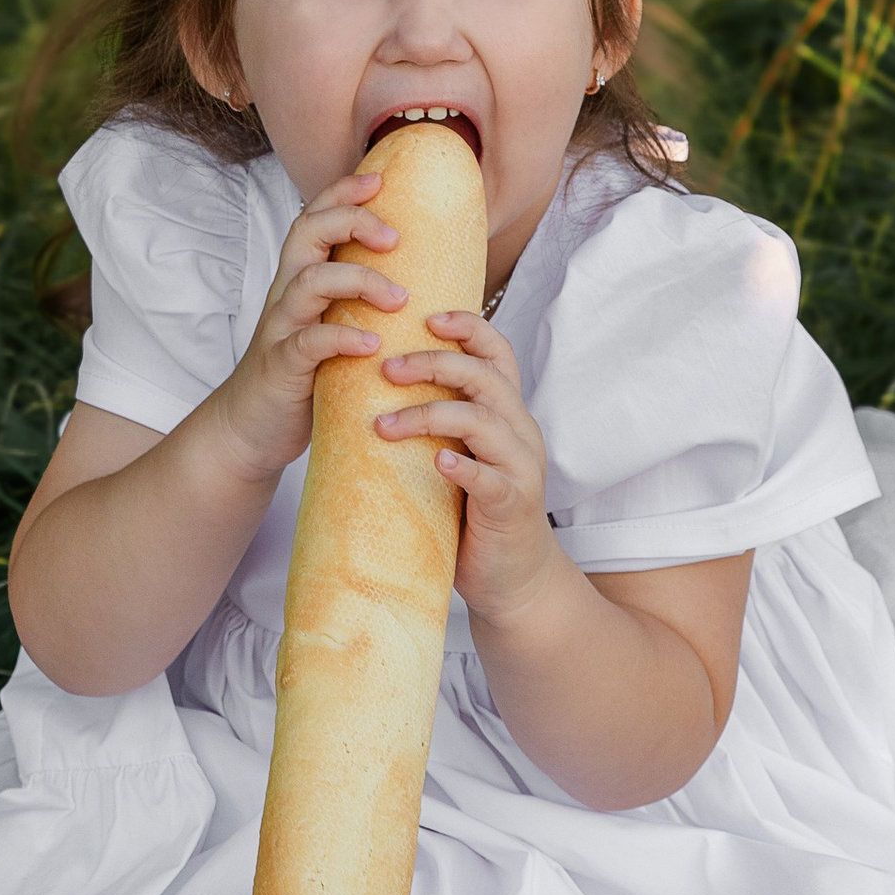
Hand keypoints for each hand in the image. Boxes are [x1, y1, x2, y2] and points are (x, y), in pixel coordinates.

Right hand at [210, 163, 405, 484]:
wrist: (251, 428)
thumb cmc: (304, 375)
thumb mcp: (331, 326)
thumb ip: (359, 301)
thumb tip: (422, 281)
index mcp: (301, 278)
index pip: (315, 217)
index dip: (343, 192)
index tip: (380, 179)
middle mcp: (287, 293)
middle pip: (307, 232)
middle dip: (350, 221)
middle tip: (395, 237)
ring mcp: (281, 328)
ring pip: (309, 282)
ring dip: (358, 280)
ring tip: (399, 298)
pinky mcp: (281, 366)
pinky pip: (308, 342)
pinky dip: (341, 338)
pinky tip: (371, 343)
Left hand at [373, 311, 555, 624]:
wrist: (512, 578)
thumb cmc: (475, 511)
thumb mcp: (460, 453)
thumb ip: (440, 420)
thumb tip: (373, 382)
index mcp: (507, 413)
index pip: (496, 352)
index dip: (467, 326)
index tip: (426, 317)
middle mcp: (520, 431)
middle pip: (484, 376)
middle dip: (434, 364)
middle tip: (387, 369)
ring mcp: (520, 468)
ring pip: (482, 420)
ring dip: (430, 415)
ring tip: (384, 426)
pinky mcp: (512, 506)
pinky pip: (490, 479)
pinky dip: (463, 467)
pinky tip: (435, 464)